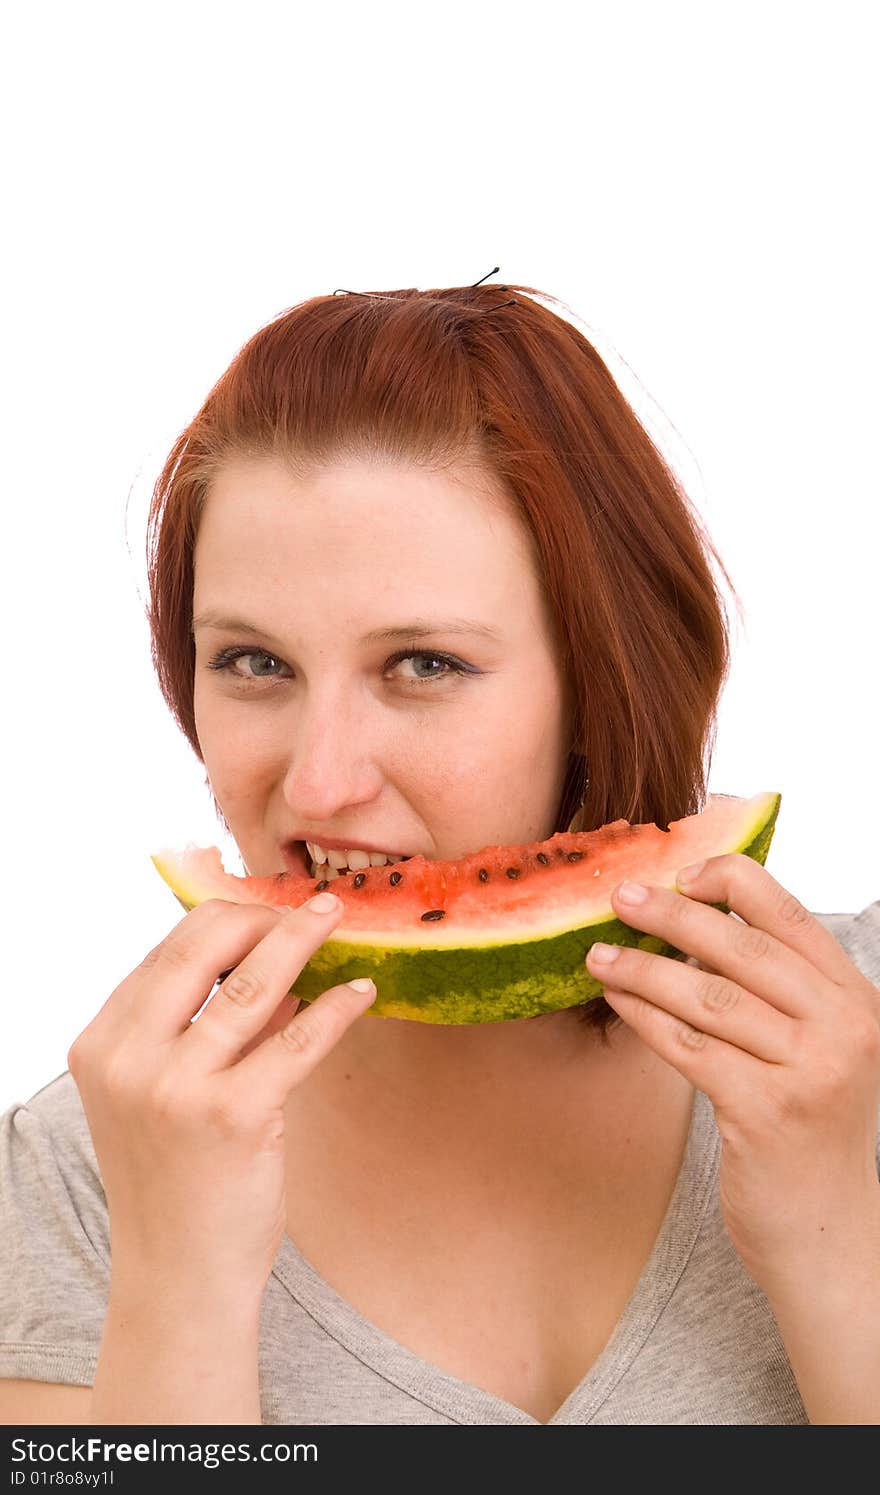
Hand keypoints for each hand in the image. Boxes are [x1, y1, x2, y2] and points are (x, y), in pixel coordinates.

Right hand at [67, 893, 374, 1305]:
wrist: (177, 1277)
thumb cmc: (175, 1181)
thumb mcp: (157, 1094)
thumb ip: (196, 1029)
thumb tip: (270, 961)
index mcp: (100, 1044)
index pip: (167, 950)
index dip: (226, 919)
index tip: (270, 908)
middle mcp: (127, 1058)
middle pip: (202, 946)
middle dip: (263, 916)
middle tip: (309, 908)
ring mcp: (176, 1087)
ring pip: (253, 983)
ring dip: (304, 940)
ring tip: (337, 919)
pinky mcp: (233, 1116)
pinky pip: (297, 1040)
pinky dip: (336, 1007)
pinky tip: (361, 991)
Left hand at [586, 855, 879, 1299]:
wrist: (835, 1240)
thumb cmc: (811, 1137)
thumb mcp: (816, 1052)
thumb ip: (777, 995)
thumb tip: (693, 932)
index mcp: (856, 1000)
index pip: (790, 916)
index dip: (731, 881)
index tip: (680, 871)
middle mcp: (844, 1028)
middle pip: (742, 948)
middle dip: (672, 915)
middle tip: (619, 896)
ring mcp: (810, 1071)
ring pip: (708, 996)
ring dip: (643, 968)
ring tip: (597, 952)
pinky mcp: (767, 1113)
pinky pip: (689, 1047)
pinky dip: (644, 1017)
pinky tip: (615, 998)